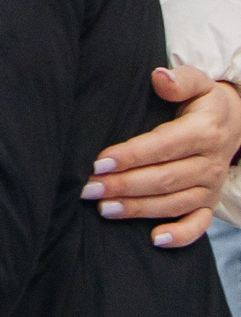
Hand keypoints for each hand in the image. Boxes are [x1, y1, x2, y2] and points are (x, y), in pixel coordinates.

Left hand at [85, 65, 240, 247]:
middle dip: (124, 185)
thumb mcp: (199, 82)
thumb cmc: (202, 101)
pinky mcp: (209, 203)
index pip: (163, 146)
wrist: (234, 123)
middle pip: (164, 179)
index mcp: (203, 132)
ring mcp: (210, 187)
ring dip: (138, 209)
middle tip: (88, 188)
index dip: (131, 155)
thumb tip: (159, 76)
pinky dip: (180, 236)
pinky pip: (198, 224)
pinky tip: (154, 240)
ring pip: (173, 203)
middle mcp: (209, 163)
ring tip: (103, 209)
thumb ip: (180, 80)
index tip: (99, 161)